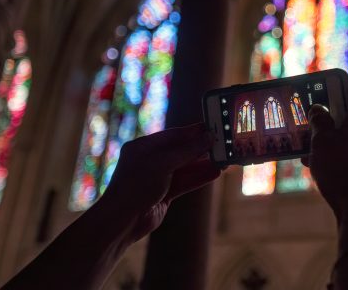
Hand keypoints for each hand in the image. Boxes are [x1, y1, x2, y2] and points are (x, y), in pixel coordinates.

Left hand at [98, 123, 220, 241]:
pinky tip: (216, 172)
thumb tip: (208, 137)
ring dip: (204, 164)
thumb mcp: (163, 163)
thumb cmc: (137, 185)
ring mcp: (157, 179)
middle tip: (223, 143)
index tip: (212, 127)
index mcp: (143, 147)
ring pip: (186, 168)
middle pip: (181, 151)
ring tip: (225, 159)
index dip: (193, 132)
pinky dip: (200, 178)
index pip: (173, 136)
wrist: (122, 220)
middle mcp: (149, 161)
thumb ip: (188, 150)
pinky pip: (185, 183)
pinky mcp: (164, 195)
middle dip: (201, 148)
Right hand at [303, 75, 347, 218]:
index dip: (345, 79)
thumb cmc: (342, 169)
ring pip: (344, 133)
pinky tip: (310, 160)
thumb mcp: (322, 140)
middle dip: (329, 108)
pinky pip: (344, 152)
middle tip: (310, 105)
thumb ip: (319, 122)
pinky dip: (329, 151)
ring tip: (305, 133)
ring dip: (325, 131)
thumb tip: (318, 110)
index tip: (330, 77)